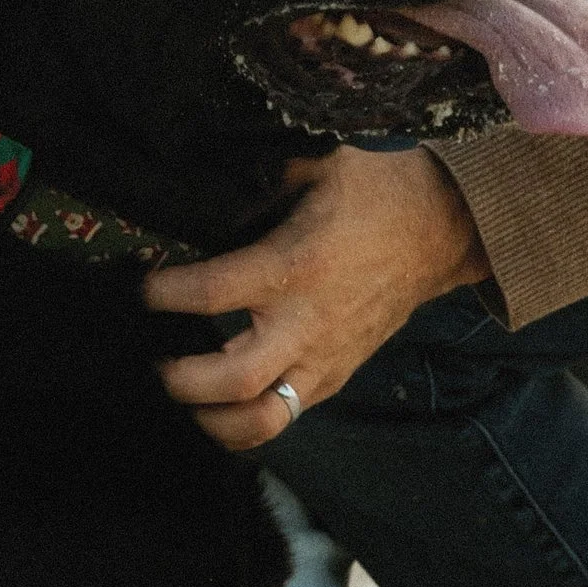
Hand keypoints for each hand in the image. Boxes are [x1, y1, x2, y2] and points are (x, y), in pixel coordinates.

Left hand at [145, 151, 488, 450]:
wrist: (446, 228)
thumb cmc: (381, 191)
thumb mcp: (319, 165)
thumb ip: (262, 184)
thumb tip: (213, 194)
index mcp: (294, 266)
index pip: (210, 293)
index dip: (163, 294)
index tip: (141, 287)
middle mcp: (307, 321)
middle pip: (232, 381)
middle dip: (181, 381)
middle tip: (155, 363)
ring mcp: (325, 356)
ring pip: (263, 420)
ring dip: (214, 421)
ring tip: (185, 400)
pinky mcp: (338, 374)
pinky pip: (288, 415)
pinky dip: (249, 420)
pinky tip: (221, 405)